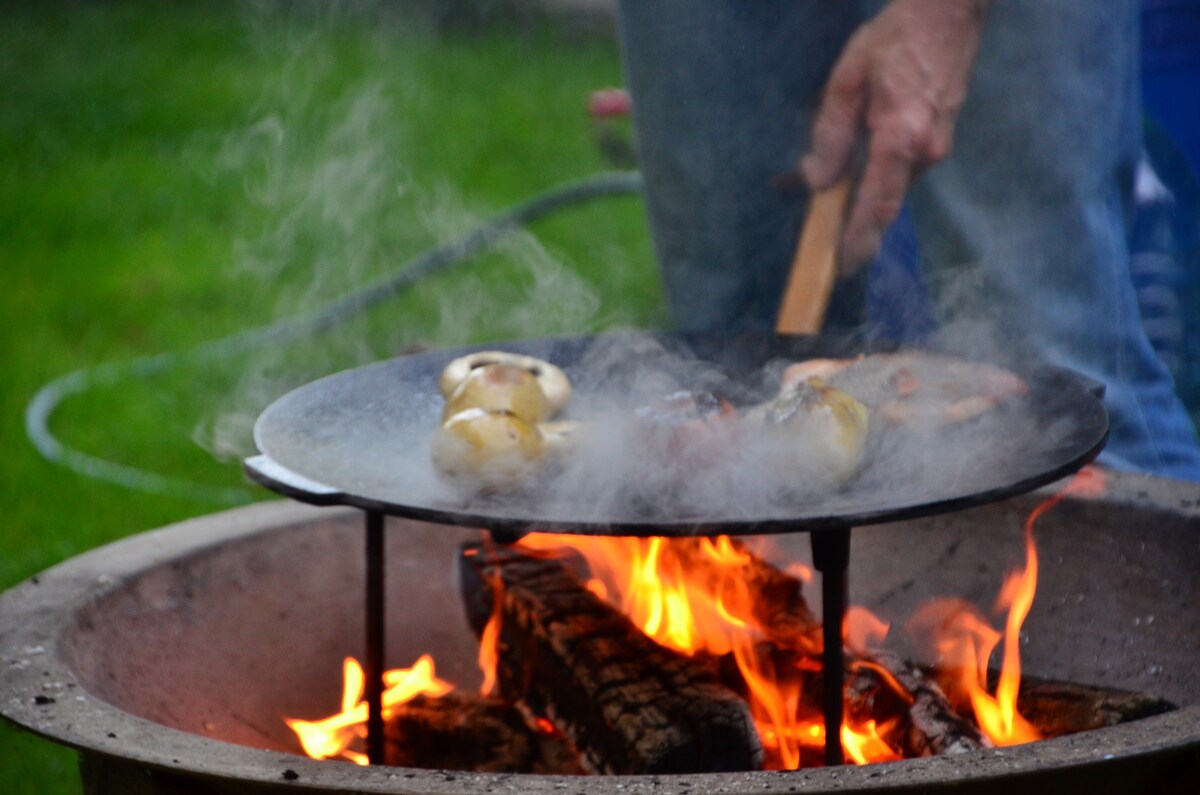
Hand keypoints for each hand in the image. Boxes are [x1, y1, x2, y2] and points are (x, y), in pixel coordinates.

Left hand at [801, 0, 990, 272]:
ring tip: (836, 190)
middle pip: (885, 201)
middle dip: (856, 221)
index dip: (858, 240)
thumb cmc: (895, 38)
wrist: (949, 9)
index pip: (878, 206)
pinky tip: (862, 159)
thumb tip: (817, 180)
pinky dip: (882, 172)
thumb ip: (831, 133)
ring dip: (867, 191)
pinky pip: (905, 167)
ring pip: (895, 184)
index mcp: (901, 139)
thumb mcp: (848, 80)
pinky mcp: (943, 136)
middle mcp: (927, 151)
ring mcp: (940, 146)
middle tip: (827, 238)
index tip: (842, 266)